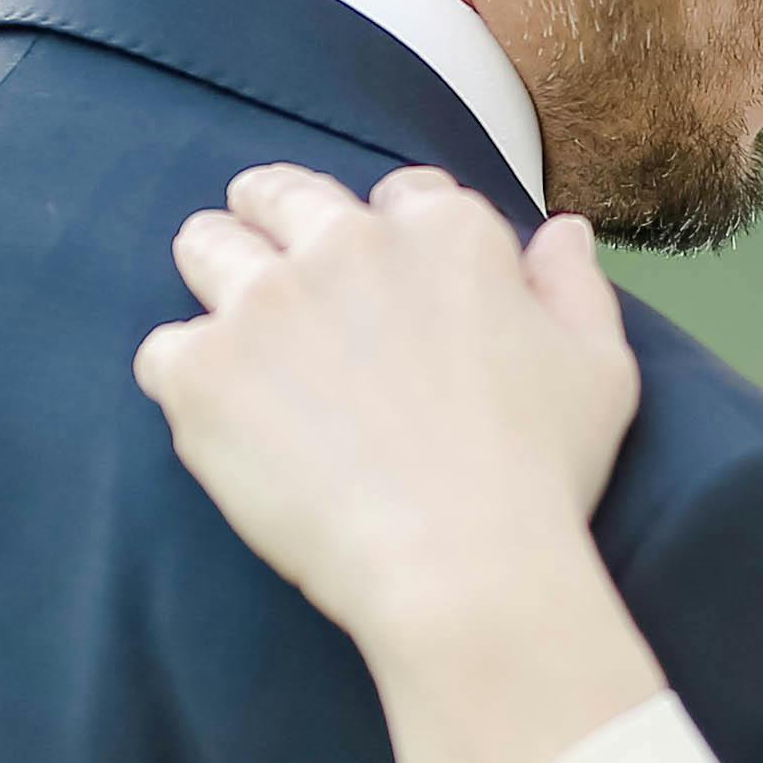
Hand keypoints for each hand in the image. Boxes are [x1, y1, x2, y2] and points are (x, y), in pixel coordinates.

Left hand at [138, 164, 639, 652]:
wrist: (461, 567)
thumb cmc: (542, 474)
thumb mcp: (599, 369)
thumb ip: (574, 287)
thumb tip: (561, 231)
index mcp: (443, 233)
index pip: (397, 195)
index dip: (390, 233)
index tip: (384, 280)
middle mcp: (345, 244)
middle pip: (282, 195)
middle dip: (278, 223)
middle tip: (281, 280)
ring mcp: (263, 303)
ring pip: (205, 246)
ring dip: (217, 275)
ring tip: (237, 338)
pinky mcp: (202, 372)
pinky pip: (163, 352)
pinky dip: (186, 382)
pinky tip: (224, 422)